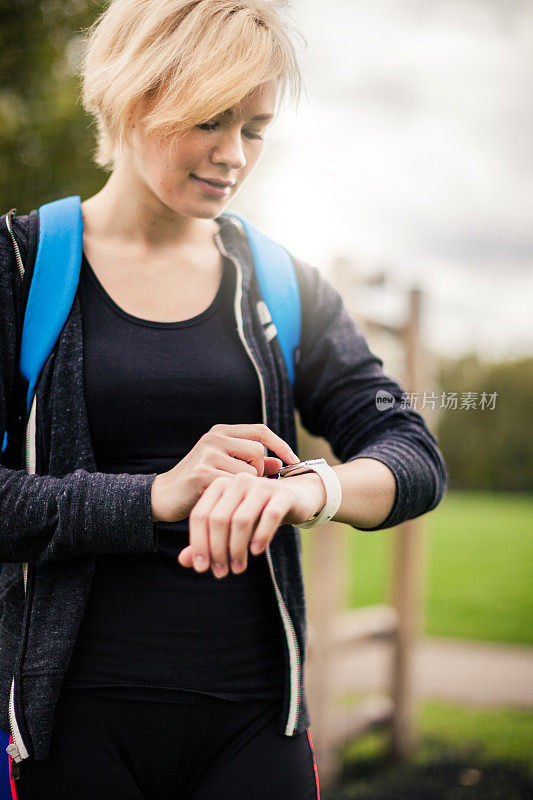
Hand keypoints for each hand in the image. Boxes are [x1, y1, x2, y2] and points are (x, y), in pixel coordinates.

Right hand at [151, 424, 298, 523]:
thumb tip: (280, 462)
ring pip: (249, 471)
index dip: (280, 445)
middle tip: (244, 484)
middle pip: (258, 451)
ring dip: (245, 487)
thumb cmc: (200, 482)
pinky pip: (236, 485)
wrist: (164, 496)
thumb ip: (253, 463)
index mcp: (222, 431)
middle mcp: (215, 437)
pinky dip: (234, 496)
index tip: (294, 460)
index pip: (261, 431)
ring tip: (228, 492)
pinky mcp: (203, 473)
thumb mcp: (227, 467)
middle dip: (258, 471)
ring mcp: (208, 453)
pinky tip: (221, 499)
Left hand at [177, 470, 326, 577]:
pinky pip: (269, 516)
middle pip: (219, 519)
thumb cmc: (258, 513)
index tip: (201, 568)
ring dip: (237, 549)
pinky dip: (261, 536)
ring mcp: (261, 485)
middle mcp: (238, 481)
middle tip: (221, 572)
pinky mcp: (282, 494)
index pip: (200, 515)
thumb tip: (184, 561)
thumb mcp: (232, 527)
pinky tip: (256, 551)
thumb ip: (207, 541)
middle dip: (217, 550)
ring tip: (237, 568)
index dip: (198, 544)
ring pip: (241, 520)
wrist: (297, 497)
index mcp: (220, 485)